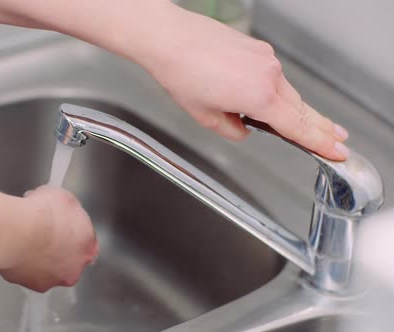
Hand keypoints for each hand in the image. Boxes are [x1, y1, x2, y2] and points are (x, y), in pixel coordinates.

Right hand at [0, 186, 97, 292]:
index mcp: (88, 247)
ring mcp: (52, 280)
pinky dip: (22, 263)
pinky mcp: (30, 285)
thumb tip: (56, 209)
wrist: (19, 231)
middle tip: (43, 233)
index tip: (60, 224)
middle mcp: (74, 269)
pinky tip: (14, 249)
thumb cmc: (45, 214)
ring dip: (39, 258)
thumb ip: (66, 210)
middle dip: (57, 249)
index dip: (71, 232)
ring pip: (47, 269)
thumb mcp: (63, 198)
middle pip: (68, 260)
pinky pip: (27, 273)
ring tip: (25, 240)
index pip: (84, 242)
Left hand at [133, 5, 349, 159]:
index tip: (337, 151)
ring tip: (304, 124)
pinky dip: (271, 88)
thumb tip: (244, 129)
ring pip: (285, 90)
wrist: (170, 38)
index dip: (319, 142)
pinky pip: (271, 74)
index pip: (297, 127)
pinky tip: (258, 96)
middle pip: (300, 108)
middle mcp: (269, 75)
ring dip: (291, 107)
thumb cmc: (182, 74)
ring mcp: (265, 58)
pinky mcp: (257, 47)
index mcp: (260, 97)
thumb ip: (232, 129)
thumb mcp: (205, 116)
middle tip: (337, 138)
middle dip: (319, 126)